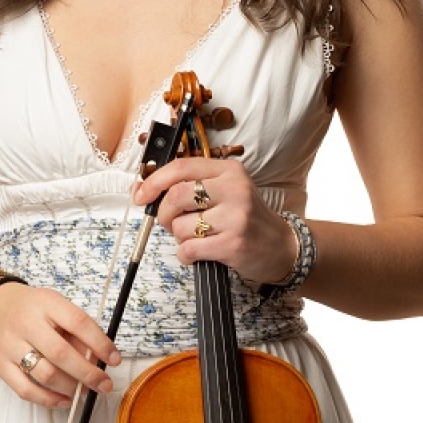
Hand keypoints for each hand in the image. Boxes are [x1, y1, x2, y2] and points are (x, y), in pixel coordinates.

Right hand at [0, 281, 120, 408]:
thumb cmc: (30, 308)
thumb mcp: (54, 306)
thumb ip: (75, 330)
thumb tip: (97, 360)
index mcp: (45, 303)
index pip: (78, 323)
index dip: (100, 343)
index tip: (114, 359)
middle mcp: (25, 323)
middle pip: (61, 354)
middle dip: (88, 373)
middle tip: (104, 384)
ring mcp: (9, 345)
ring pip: (45, 375)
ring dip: (70, 388)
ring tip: (85, 391)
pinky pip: (25, 390)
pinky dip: (48, 400)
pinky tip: (64, 400)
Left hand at [132, 158, 298, 287]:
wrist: (281, 246)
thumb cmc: (245, 218)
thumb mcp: (224, 191)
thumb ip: (189, 186)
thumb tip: (143, 190)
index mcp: (229, 170)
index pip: (181, 167)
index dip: (154, 181)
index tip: (141, 195)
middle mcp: (234, 189)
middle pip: (176, 196)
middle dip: (164, 214)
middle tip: (172, 222)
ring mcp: (235, 217)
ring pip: (180, 226)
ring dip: (180, 237)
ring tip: (199, 237)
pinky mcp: (233, 244)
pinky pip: (189, 249)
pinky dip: (187, 255)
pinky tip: (201, 252)